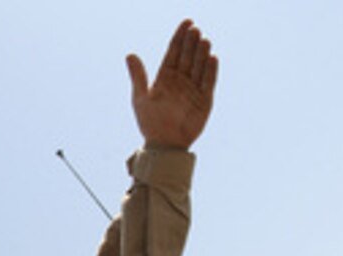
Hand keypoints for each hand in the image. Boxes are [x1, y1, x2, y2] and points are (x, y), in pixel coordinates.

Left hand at [126, 19, 218, 149]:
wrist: (163, 145)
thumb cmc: (149, 123)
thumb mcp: (140, 97)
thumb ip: (138, 75)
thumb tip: (129, 54)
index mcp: (165, 77)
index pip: (174, 52)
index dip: (180, 37)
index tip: (187, 22)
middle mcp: (181, 81)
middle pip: (188, 57)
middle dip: (191, 43)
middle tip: (195, 29)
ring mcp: (193, 90)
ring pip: (199, 67)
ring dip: (202, 54)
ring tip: (204, 40)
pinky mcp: (204, 101)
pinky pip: (208, 83)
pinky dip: (210, 71)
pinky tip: (212, 58)